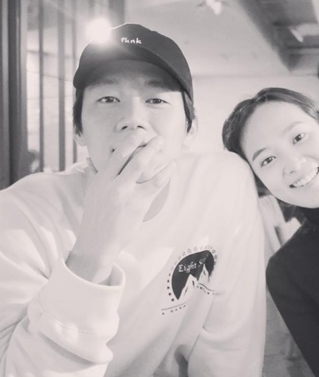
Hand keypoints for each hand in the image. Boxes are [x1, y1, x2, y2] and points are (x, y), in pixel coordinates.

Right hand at [67, 131, 175, 282]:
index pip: (116, 155)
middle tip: (157, 137)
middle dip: (146, 144)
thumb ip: (92, 176)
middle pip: (131, 157)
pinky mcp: (138, 204)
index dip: (129, 142)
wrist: (97, 242)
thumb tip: (90, 161)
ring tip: (164, 145)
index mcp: (100, 180)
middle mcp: (112, 184)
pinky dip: (165, 173)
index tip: (138, 133)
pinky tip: (171, 166)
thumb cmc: (95, 218)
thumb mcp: (91, 194)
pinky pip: (156, 184)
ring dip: (155, 153)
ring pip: (143, 166)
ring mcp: (126, 193)